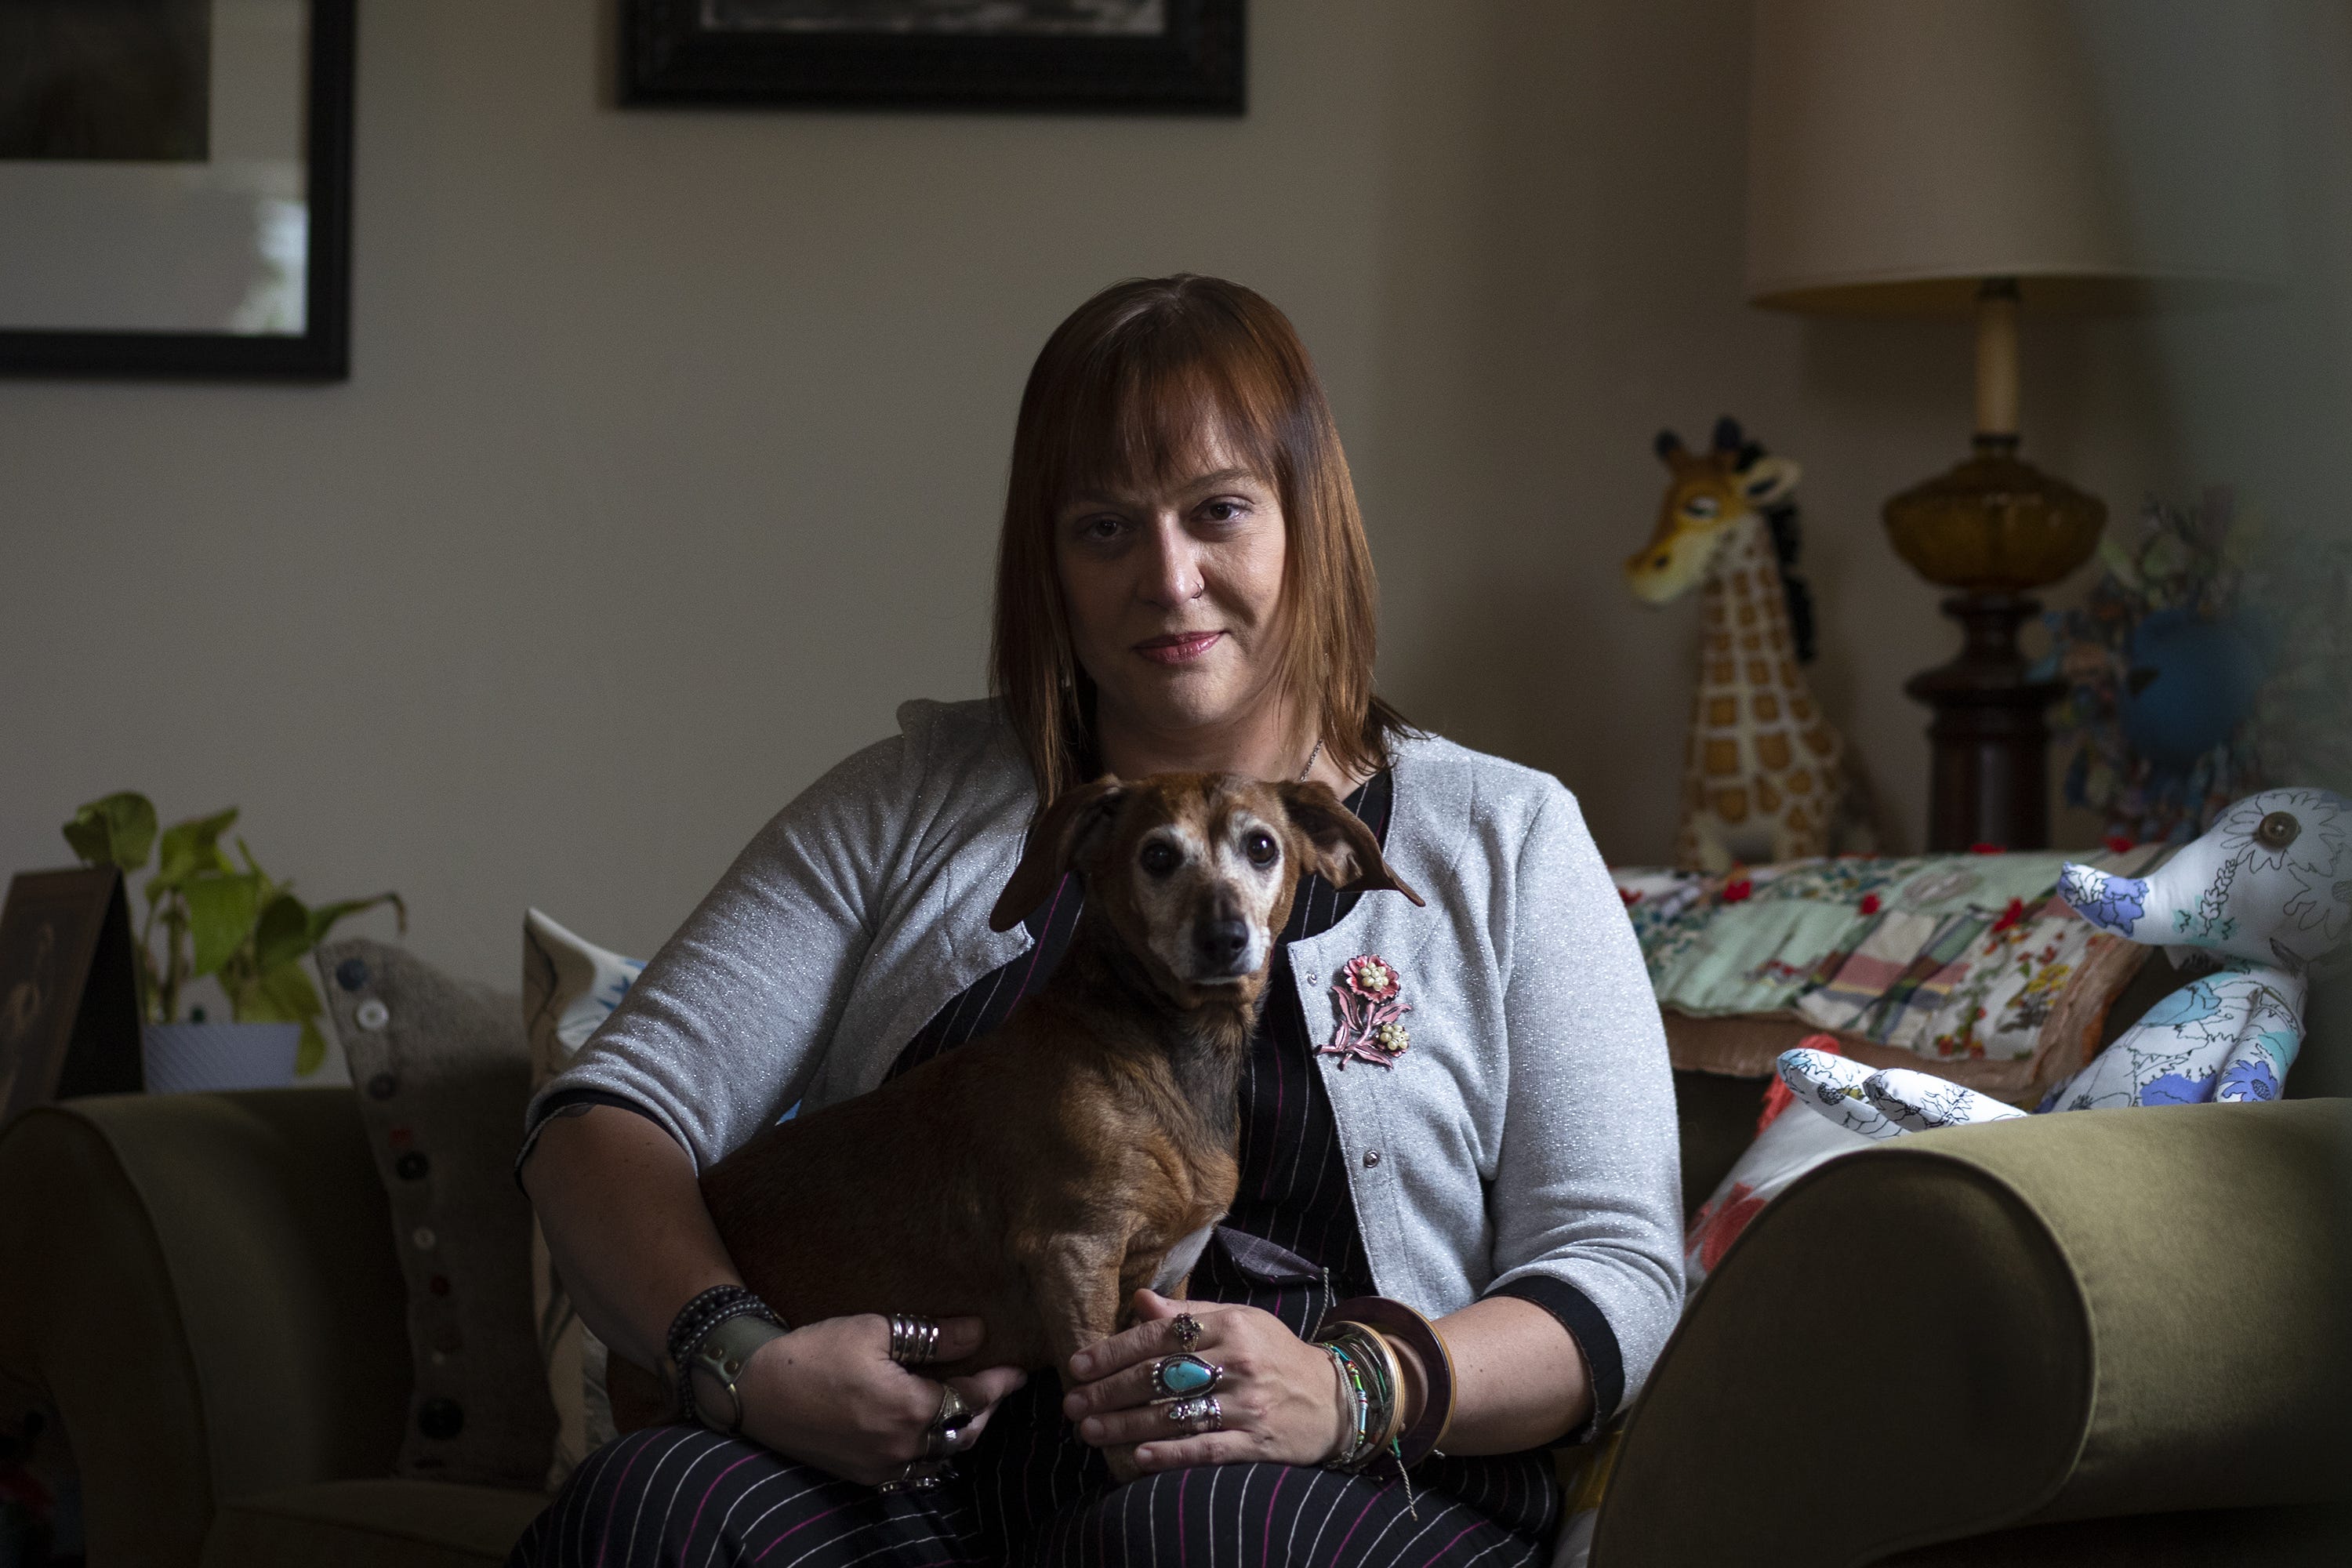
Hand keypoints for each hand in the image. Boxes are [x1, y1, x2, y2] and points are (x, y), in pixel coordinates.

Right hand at [719, 1314, 1025, 1486]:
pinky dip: (933, 1451)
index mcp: (911, 1408)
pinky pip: (915, 1470)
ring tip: (970, 1405)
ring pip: (942, 1455)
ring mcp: (883, 1467)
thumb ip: (933, 1335)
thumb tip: (978, 1332)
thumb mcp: (875, 1330)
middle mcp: (903, 1446)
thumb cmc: (815, 1352)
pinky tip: (932, 1433)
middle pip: (965, 1432)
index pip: (973, 1397)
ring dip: (962, 1431)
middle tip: (999, 1385)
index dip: (1000, 1382)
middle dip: (987, 1409)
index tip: (1020, 1370)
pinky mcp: (864, 1475)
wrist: (756, 1391)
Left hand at [1061, 1290, 1348, 1477]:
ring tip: (1089, 1430)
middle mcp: (1237, 1363)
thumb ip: (1189, 1313)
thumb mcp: (1240, 1320)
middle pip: (1159, 1376)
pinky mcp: (1256, 1443)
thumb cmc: (1275, 1354)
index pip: (1160, 1336)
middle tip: (1073, 1403)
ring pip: (1174, 1415)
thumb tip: (1138, 1299)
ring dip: (1125, 1425)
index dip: (1114, 1351)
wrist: (1335, 1398)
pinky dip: (1170, 1454)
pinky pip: (1205, 1449)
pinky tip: (1137, 1457)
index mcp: (1230, 1326)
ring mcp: (1246, 1405)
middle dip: (1109, 1391)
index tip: (1078, 1364)